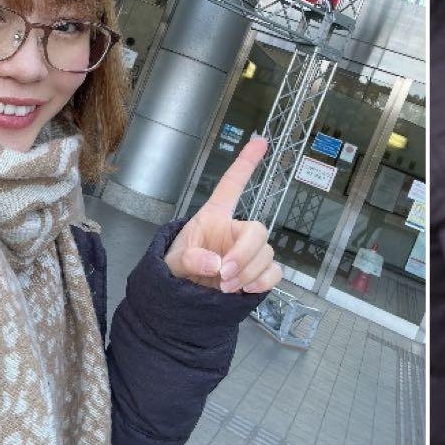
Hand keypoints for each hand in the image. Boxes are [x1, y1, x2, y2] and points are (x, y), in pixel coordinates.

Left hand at [165, 136, 282, 293]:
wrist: (179, 302)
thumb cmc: (173, 272)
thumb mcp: (171, 261)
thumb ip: (188, 259)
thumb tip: (214, 263)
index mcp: (214, 217)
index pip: (232, 185)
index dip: (245, 163)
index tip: (260, 141)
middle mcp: (235, 231)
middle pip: (258, 230)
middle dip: (244, 254)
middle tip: (224, 274)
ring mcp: (248, 254)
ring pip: (267, 254)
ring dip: (248, 272)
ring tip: (225, 287)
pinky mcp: (257, 274)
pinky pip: (274, 273)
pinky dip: (263, 282)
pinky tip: (246, 290)